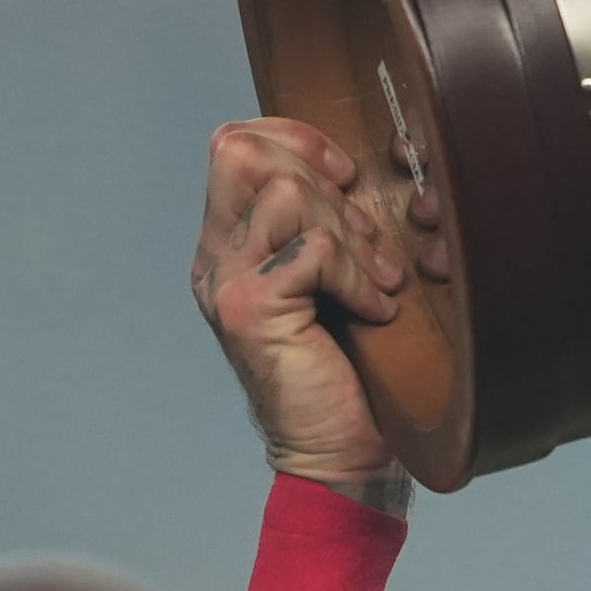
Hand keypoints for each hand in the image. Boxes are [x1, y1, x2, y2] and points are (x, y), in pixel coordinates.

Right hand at [194, 116, 437, 486]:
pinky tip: (374, 310)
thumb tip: (350, 171)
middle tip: (364, 239)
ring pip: (288, 195)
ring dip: (348, 232)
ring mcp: (227, 282)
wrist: (338, 451)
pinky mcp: (252, 310)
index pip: (235, 142)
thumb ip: (320, 223)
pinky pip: (313, 250)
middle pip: (248, 153)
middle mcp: (216, 256)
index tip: (346, 177)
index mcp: (230, 242)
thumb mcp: (332, 276)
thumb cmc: (348, 368)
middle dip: (324, 183)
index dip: (296, 140)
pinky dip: (356, 275)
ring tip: (375, 280)